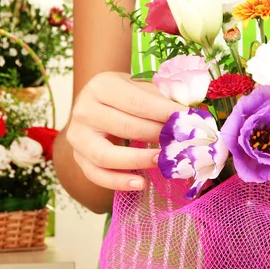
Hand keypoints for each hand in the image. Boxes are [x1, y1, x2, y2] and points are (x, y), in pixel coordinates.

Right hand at [66, 72, 186, 190]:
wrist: (98, 104)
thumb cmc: (126, 96)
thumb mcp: (142, 88)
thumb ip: (163, 100)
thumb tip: (192, 117)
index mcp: (101, 85)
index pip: (138, 103)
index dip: (165, 113)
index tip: (188, 121)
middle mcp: (84, 109)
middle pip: (125, 128)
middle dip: (157, 136)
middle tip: (181, 142)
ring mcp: (77, 136)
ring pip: (106, 155)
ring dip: (138, 160)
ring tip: (162, 161)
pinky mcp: (78, 157)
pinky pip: (97, 175)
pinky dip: (118, 182)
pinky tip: (140, 182)